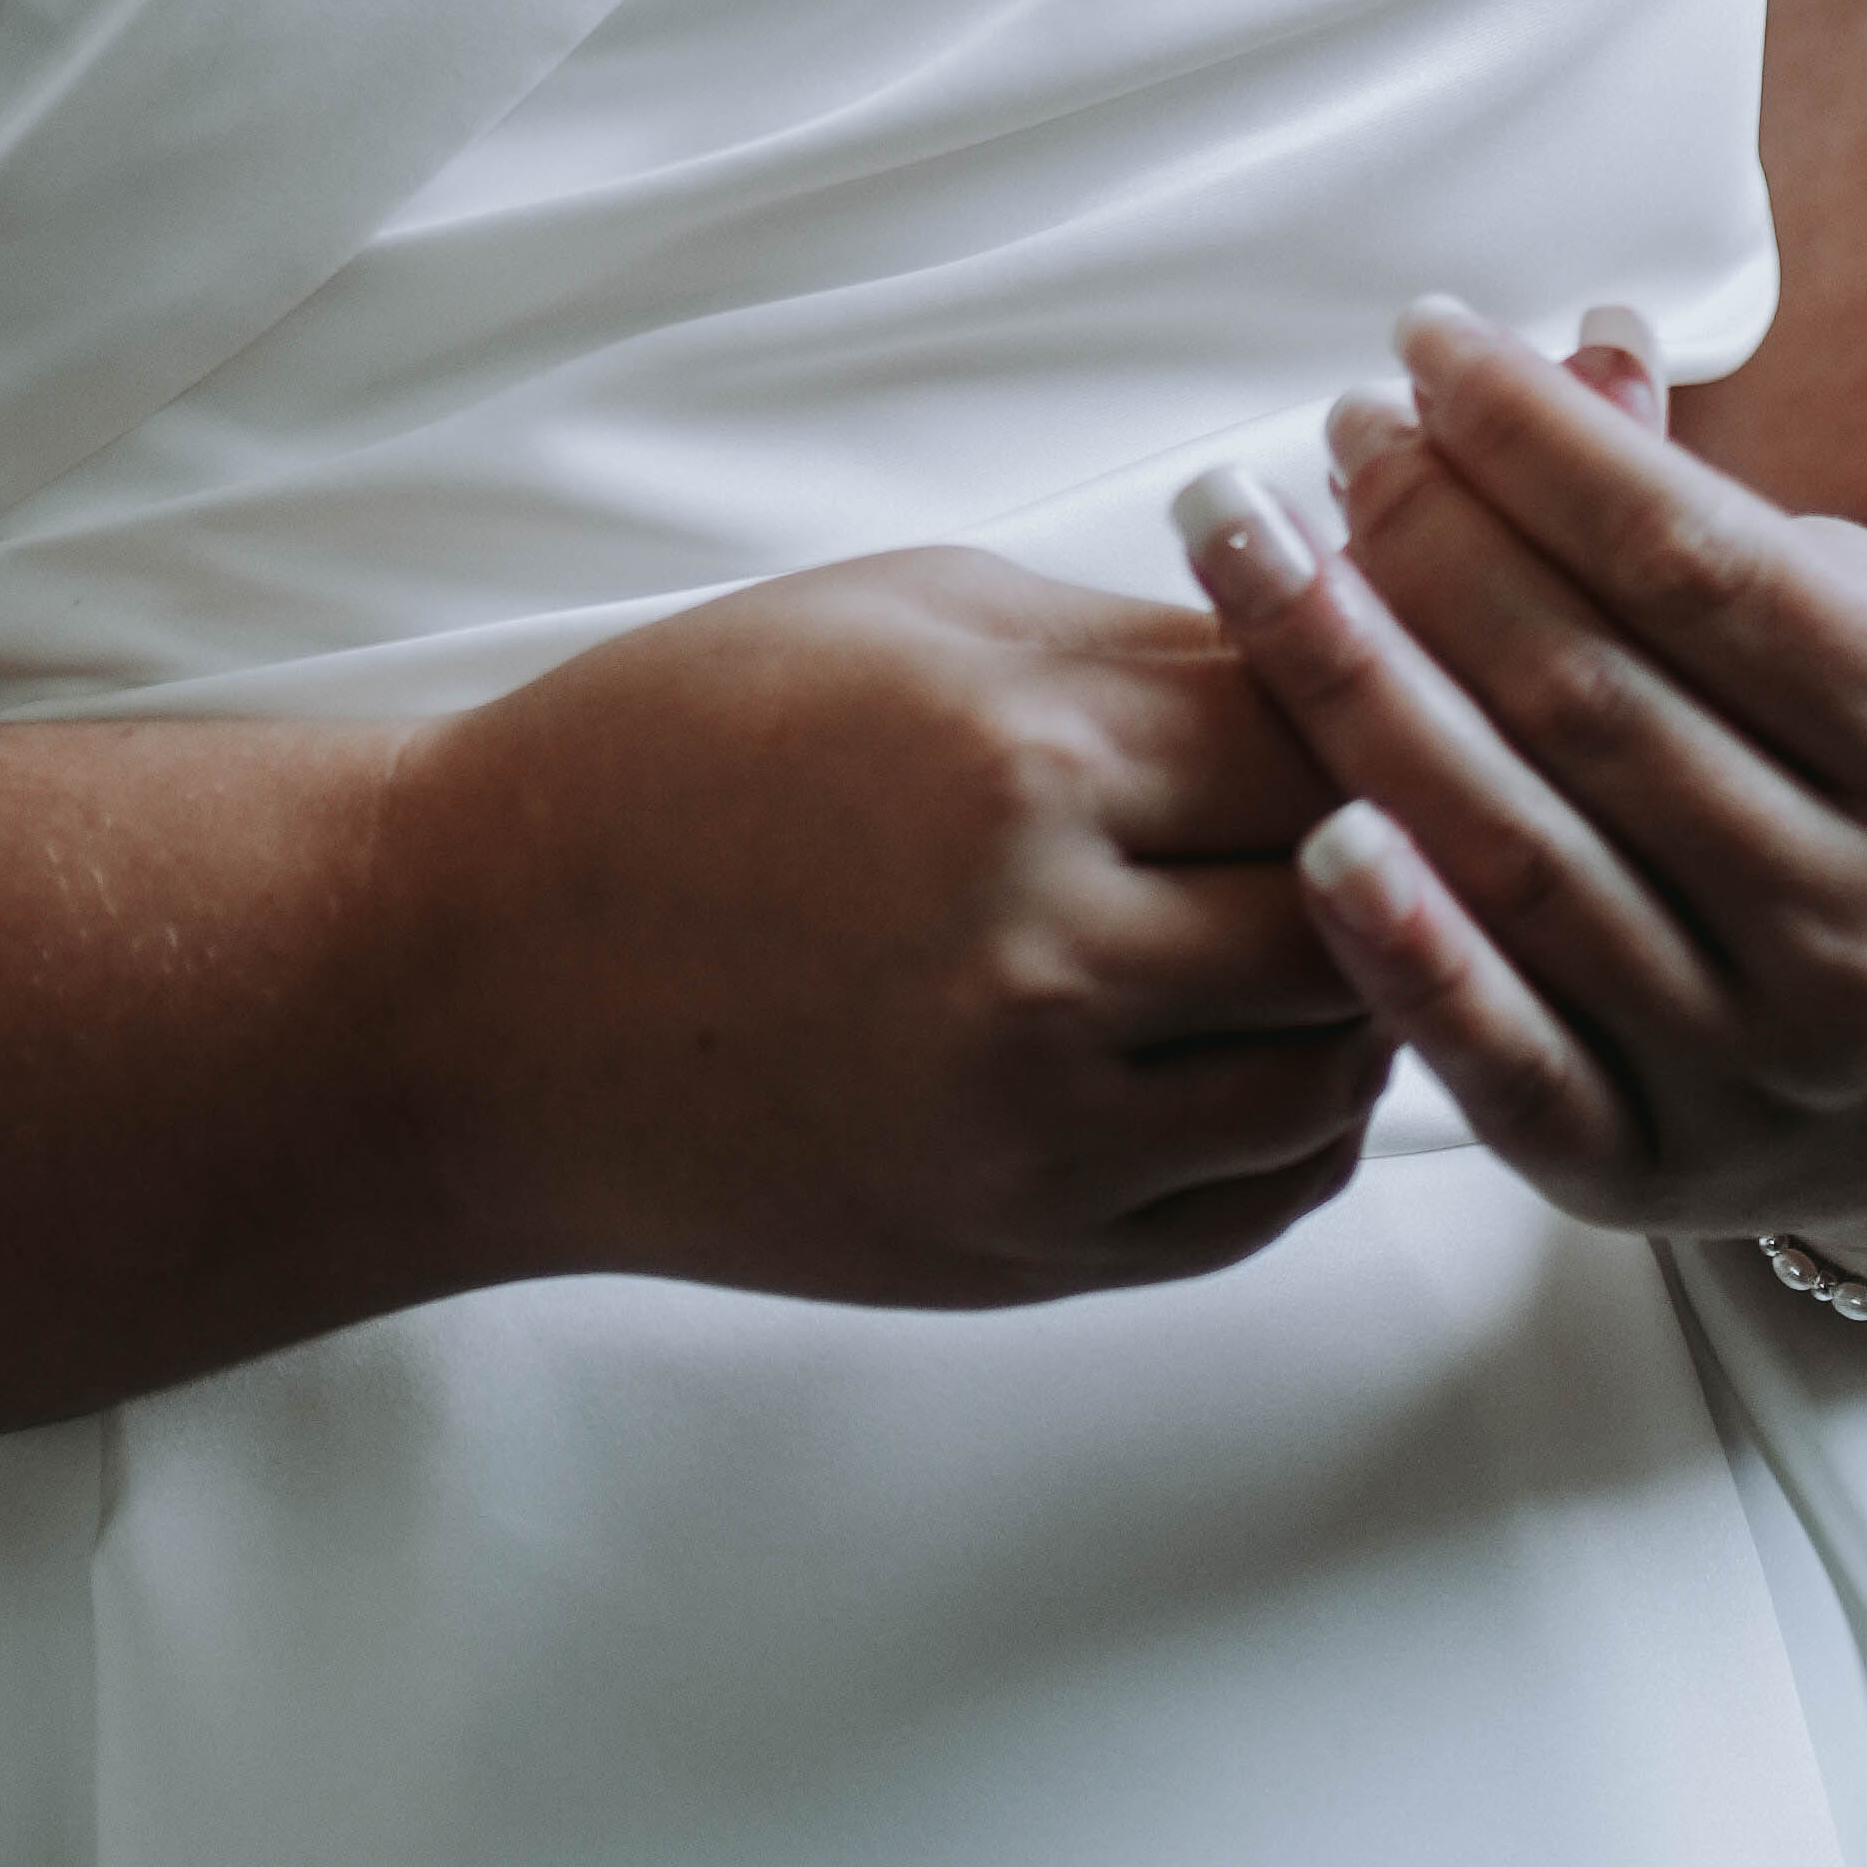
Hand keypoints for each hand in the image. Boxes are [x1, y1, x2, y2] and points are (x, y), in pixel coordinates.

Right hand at [376, 543, 1390, 1312]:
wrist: (481, 987)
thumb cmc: (673, 756)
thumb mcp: (898, 617)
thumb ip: (1131, 642)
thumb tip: (1327, 656)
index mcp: (1021, 756)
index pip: (1325, 731)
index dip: (1373, 694)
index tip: (1385, 674)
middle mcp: (1051, 955)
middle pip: (1362, 906)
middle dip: (1385, 845)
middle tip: (1374, 800)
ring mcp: (1043, 1131)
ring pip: (1333, 1069)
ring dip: (1352, 993)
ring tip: (1304, 920)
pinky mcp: (1026, 1249)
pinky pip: (1258, 1201)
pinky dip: (1292, 1121)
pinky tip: (1247, 1042)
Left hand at [1175, 298, 1866, 1276]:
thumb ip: (1715, 523)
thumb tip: (1566, 356)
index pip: (1692, 565)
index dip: (1533, 439)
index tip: (1425, 343)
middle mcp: (1856, 923)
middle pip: (1585, 700)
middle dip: (1423, 538)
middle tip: (1330, 432)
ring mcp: (1763, 1067)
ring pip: (1525, 863)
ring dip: (1356, 689)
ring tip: (1245, 548)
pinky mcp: (1667, 1177)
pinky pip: (1517, 1070)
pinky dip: (1408, 958)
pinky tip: (1314, 834)